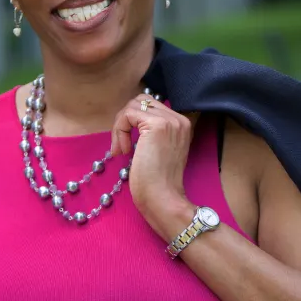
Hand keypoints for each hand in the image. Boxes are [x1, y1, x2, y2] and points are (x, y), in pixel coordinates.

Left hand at [111, 94, 195, 236]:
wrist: (163, 199)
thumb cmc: (157, 183)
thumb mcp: (157, 151)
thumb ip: (151, 134)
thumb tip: (130, 119)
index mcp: (181, 125)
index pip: (150, 106)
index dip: (133, 122)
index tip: (128, 147)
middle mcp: (179, 119)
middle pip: (141, 101)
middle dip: (125, 120)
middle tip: (121, 146)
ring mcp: (169, 120)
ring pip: (133, 105)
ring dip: (120, 126)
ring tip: (121, 150)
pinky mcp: (156, 125)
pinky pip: (128, 114)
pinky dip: (119, 130)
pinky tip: (122, 151)